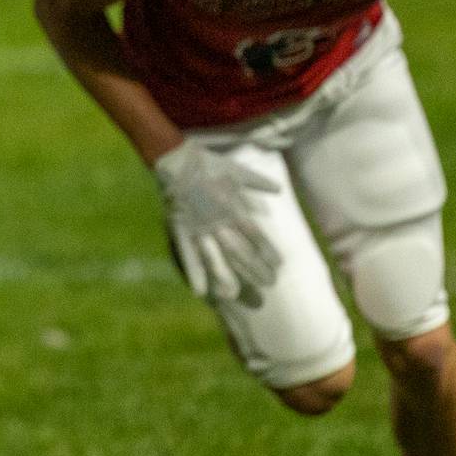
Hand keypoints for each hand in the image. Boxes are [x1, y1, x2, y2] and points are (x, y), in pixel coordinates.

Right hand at [153, 142, 280, 304]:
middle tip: (269, 284)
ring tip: (235, 295)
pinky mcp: (182, 231)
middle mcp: (218, 222)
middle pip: (240, 251)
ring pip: (215, 257)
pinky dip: (194, 272)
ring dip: (226, 276)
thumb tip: (279, 189)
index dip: (267, 251)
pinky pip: (188, 254)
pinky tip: (201, 292)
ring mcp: (199, 229)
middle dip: (255, 268)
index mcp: (232, 208)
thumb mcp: (236, 169)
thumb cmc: (208, 164)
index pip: (255, 235)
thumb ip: (257, 182)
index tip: (279, 265)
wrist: (176, 161)